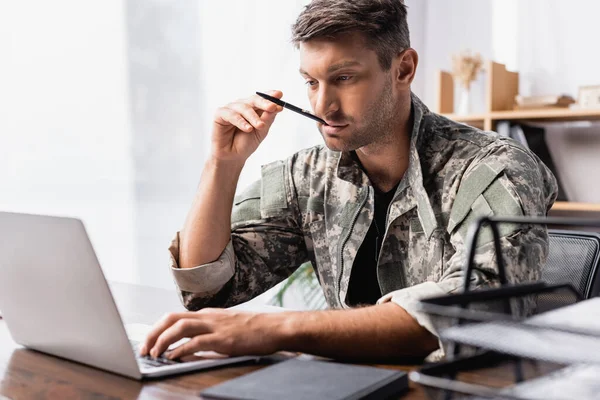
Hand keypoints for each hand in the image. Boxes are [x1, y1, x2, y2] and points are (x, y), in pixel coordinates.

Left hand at [139, 308, 286, 358]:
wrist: (275, 327)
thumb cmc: (254, 329)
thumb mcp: (226, 326)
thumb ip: (209, 331)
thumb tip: (190, 344)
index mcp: (207, 314)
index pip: (175, 317)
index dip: (158, 328)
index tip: (148, 342)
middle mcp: (208, 317)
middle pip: (171, 319)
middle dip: (154, 333)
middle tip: (144, 349)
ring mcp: (215, 326)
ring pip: (180, 327)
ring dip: (163, 340)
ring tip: (155, 354)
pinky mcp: (223, 339)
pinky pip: (196, 342)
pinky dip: (181, 349)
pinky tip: (174, 357)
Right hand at [212, 90, 283, 163]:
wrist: (233, 156)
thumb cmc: (246, 143)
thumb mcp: (261, 131)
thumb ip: (267, 119)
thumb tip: (276, 107)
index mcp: (253, 108)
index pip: (262, 98)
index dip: (270, 95)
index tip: (279, 95)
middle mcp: (242, 106)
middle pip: (254, 99)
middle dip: (264, 103)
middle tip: (273, 107)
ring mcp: (231, 109)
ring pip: (243, 107)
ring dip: (253, 117)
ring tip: (260, 126)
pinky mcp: (220, 114)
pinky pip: (231, 114)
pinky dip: (241, 121)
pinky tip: (247, 128)